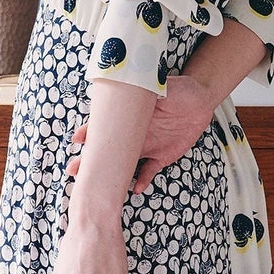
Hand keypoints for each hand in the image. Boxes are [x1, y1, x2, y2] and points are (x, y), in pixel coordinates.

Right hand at [66, 74, 217, 194]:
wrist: (200, 101)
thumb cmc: (179, 88)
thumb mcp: (161, 84)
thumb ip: (146, 87)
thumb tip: (133, 84)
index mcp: (131, 116)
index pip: (105, 124)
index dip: (90, 131)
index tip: (78, 138)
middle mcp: (133, 133)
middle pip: (108, 149)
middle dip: (89, 159)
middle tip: (74, 169)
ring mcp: (145, 146)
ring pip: (122, 163)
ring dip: (110, 175)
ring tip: (98, 185)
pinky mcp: (160, 156)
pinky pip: (148, 171)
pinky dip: (142, 180)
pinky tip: (135, 189)